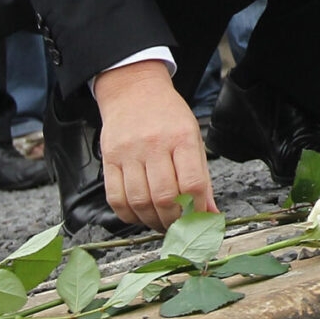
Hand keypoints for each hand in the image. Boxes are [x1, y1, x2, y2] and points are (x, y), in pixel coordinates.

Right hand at [92, 60, 215, 229]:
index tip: (198, 219)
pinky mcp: (109, 159)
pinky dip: (128, 216)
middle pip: (164, 196)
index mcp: (181, 137)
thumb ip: (201, 177)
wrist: (134, 90)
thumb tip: (210, 213)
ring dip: (151, 222)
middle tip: (178, 228)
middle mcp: (154, 144)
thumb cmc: (169, 116)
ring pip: (138, 201)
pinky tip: (139, 216)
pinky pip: (115, 198)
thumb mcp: (193, 138)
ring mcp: (128, 152)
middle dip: (173, 221)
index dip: (196, 209)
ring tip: (160, 224)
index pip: (192, 183)